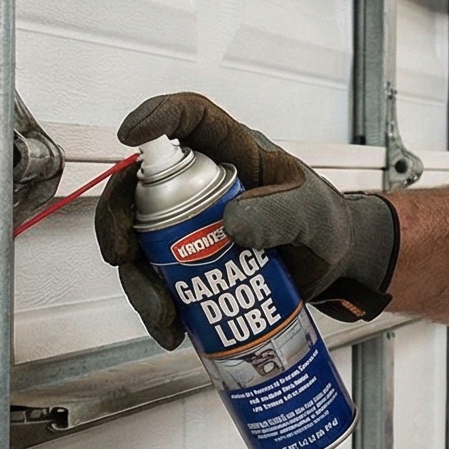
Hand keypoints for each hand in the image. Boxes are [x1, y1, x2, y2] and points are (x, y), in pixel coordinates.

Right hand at [93, 93, 400, 349]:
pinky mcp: (188, 264)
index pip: (190, 119)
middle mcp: (200, 184)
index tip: (129, 135)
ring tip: (163, 314)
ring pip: (139, 243)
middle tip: (120, 254)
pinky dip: (157, 309)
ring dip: (138, 280)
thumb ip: (281, 214)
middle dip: (117, 218)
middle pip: (138, 187)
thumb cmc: (325, 225)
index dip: (155, 117)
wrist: (332, 268)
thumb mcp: (313, 215)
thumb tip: (230, 223)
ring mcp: (189, 225)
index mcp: (232, 152)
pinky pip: (157, 282)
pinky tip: (172, 331)